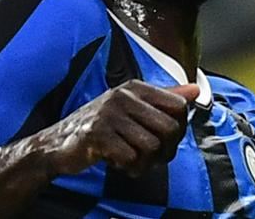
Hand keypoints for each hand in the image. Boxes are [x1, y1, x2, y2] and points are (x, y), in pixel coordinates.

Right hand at [36, 80, 198, 177]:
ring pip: (152, 146)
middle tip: (148, 157)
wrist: (58, 143)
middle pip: (170, 128)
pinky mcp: (97, 133)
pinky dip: (128, 167)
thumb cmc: (100, 127)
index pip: (179, 107)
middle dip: (164, 151)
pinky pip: (131, 157)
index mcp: (135, 87)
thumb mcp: (132, 108)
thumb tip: (196, 90)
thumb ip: (164, 99)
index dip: (178, 130)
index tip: (163, 141)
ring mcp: (109, 113)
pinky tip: (116, 162)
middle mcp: (123, 95)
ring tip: (130, 160)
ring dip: (144, 163)